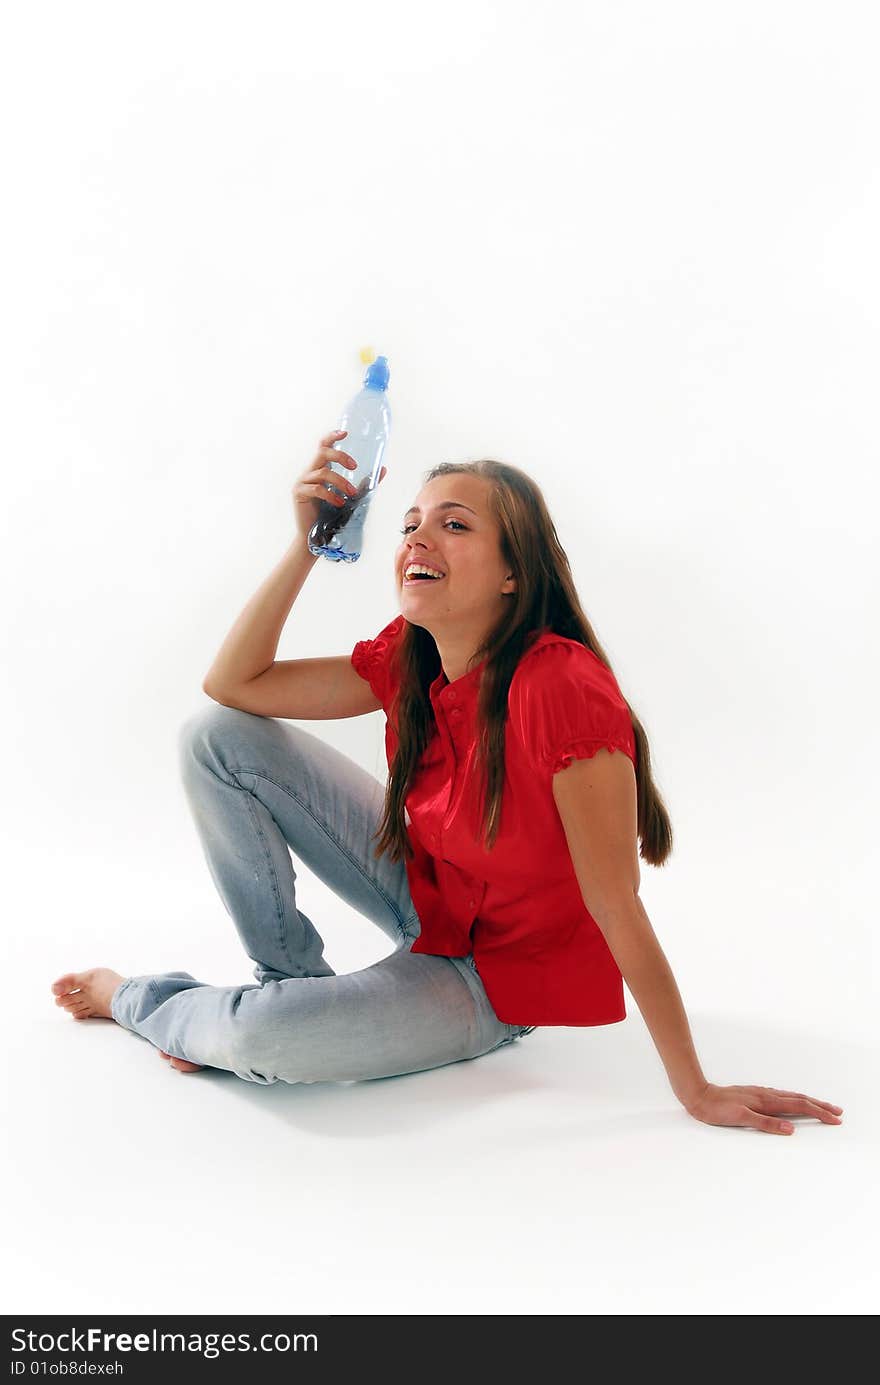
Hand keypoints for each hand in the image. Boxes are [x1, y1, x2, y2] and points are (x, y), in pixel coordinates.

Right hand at [292, 429, 387, 546]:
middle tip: (355, 466)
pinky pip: (317, 489)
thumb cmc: (332, 516)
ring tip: (352, 494)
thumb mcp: (352, 497)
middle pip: (322, 453)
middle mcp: (309, 472)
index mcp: (320, 469)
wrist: (316, 538)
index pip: (323, 447)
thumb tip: (383, 469)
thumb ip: (365, 484)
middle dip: (340, 457)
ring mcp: (302, 482)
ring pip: (323, 473)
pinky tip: (339, 503)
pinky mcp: (299, 494)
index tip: (345, 433)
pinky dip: (331, 495)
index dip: (332, 437)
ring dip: (341, 482)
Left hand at [685, 1081, 843, 1134]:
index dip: (819, 1113)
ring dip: (809, 1101)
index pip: (799, 1107)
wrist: (699, 1095)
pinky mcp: (755, 1094)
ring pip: (791, 1096)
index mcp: (766, 1101)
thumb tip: (791, 1129)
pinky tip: (793, 1101)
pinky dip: (795, 1099)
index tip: (835, 1119)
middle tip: (838, 1112)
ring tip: (822, 1106)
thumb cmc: (717, 1109)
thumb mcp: (740, 1118)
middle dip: (820, 1106)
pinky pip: (782, 1096)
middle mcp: (766, 1095)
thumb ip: (766, 1124)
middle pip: (800, 1099)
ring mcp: (761, 1093)